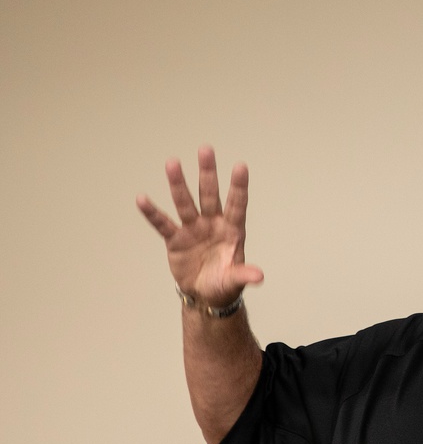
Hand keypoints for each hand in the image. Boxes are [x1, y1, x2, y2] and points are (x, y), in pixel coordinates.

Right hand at [137, 146, 262, 305]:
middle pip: (210, 195)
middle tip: (205, 149)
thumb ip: (244, 274)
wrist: (205, 295)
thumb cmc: (225, 283)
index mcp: (232, 230)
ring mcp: (193, 229)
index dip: (238, 187)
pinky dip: (152, 213)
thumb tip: (260, 276)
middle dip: (208, 174)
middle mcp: (213, 224)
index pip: (237, 205)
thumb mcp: (235, 280)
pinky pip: (163, 224)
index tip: (241, 166)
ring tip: (172, 162)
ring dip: (178, 184)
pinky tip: (142, 199)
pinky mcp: (176, 240)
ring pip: (185, 203)